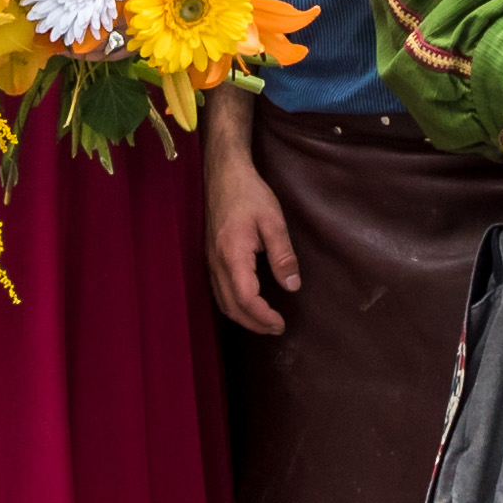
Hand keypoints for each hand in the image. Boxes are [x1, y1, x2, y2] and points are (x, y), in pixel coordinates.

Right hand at [204, 144, 299, 336]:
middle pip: (231, 306)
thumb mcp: (273, 221)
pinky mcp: (209, 257)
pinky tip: (248, 304)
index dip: (263, 317)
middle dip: (254, 323)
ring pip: (222, 301)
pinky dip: (234, 305)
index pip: (246, 298)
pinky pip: (218, 291)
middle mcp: (216, 263)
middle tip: (277, 328)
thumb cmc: (249, 194)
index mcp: (232, 255)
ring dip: (243, 317)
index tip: (281, 324)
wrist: (223, 175)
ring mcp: (209, 261)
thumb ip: (283, 255)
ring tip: (265, 321)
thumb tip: (292, 286)